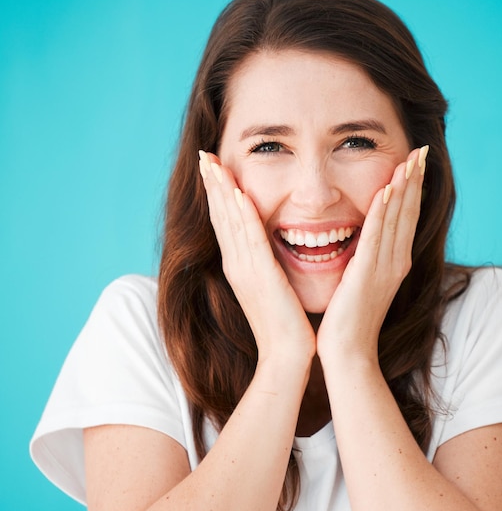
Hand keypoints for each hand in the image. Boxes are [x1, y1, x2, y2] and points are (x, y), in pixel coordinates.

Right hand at [199, 151, 315, 365]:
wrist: (286, 354)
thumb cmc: (284, 323)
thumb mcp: (271, 288)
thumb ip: (265, 266)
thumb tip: (268, 250)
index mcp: (240, 267)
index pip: (226, 223)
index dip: (218, 195)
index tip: (213, 169)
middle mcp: (237, 265)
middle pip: (221, 217)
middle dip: (213, 185)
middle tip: (205, 156)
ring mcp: (246, 270)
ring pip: (230, 222)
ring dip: (221, 191)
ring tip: (213, 164)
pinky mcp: (261, 276)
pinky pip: (250, 240)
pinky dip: (242, 216)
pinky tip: (237, 194)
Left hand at [316, 146, 427, 366]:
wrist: (348, 352)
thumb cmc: (351, 321)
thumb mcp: (364, 283)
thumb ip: (368, 261)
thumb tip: (366, 242)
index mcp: (394, 263)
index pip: (405, 218)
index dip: (412, 189)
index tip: (415, 163)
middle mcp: (395, 262)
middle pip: (408, 212)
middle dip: (415, 179)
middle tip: (422, 149)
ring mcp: (384, 267)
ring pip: (396, 218)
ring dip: (404, 186)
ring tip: (411, 158)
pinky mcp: (367, 272)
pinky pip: (376, 234)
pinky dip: (383, 210)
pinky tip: (388, 187)